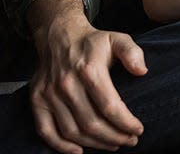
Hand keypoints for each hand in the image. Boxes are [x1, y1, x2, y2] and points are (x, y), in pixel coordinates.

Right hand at [28, 0, 144, 153]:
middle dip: (114, 137)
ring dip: (95, 144)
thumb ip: (133, 52)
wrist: (59, 35)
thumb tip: (142, 71)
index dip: (126, 122)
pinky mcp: (37, 100)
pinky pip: (46, 130)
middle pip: (92, 123)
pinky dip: (61, 146)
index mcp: (89, 70)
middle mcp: (67, 84)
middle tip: (130, 141)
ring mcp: (50, 94)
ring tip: (113, 145)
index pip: (110, 106)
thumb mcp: (118, 39)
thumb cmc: (93, 42)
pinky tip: (79, 151)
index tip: (139, 129)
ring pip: (72, 131)